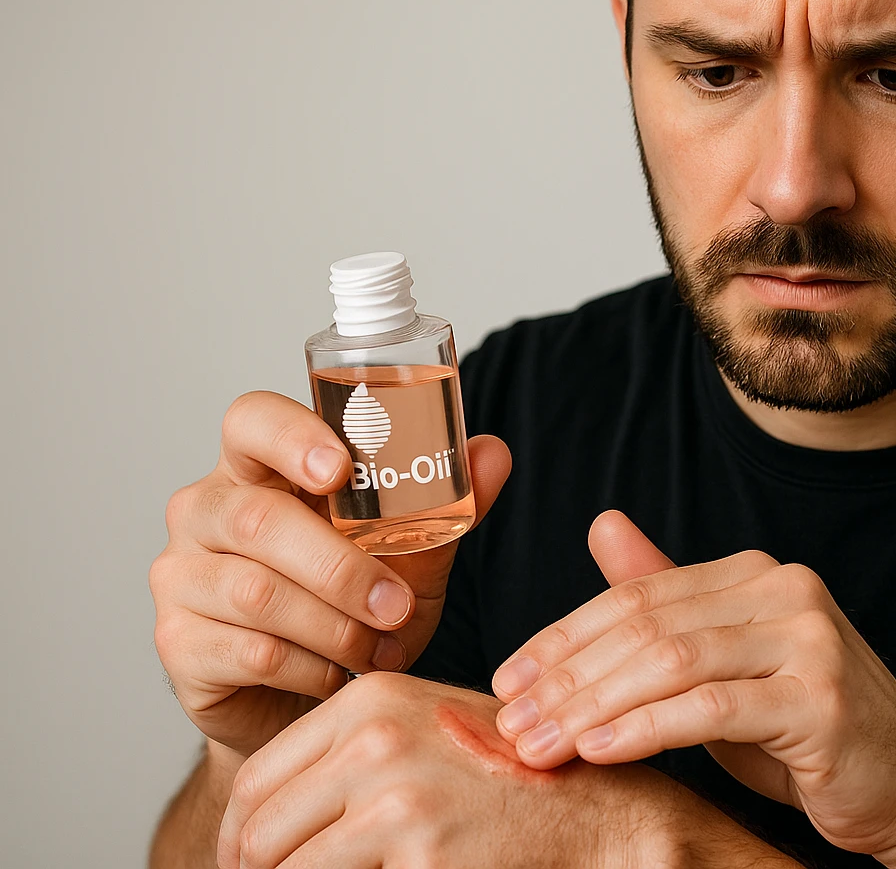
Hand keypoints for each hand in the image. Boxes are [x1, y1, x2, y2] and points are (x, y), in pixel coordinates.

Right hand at [150, 389, 510, 757]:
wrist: (308, 699)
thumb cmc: (354, 607)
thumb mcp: (411, 552)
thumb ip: (447, 504)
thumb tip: (492, 454)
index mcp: (259, 467)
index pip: (252, 420)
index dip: (291, 436)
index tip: (339, 469)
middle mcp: (206, 511)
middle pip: (257, 518)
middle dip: (340, 567)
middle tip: (397, 603)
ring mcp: (182, 576)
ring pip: (256, 592)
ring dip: (335, 626)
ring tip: (380, 646)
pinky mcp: (178, 644)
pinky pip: (250, 651)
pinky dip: (311, 668)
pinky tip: (338, 675)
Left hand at [216, 673, 674, 868]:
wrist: (595, 809)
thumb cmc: (510, 774)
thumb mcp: (426, 729)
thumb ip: (349, 751)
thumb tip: (260, 820)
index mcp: (370, 700)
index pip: (257, 778)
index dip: (237, 835)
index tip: (242, 864)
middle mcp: (376, 742)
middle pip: (259, 829)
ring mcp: (398, 799)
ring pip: (288, 868)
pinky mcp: (421, 856)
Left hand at [489, 511, 895, 859]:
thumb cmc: (805, 730)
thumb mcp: (724, 664)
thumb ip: (665, 603)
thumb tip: (602, 526)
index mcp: (758, 574)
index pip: (637, 593)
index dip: (564, 636)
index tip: (508, 679)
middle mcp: (786, 590)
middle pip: (647, 624)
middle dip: (567, 677)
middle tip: (511, 723)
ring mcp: (808, 640)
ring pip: (671, 661)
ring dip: (592, 706)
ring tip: (539, 744)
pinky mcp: (819, 698)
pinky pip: (710, 707)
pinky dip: (644, 727)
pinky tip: (598, 751)